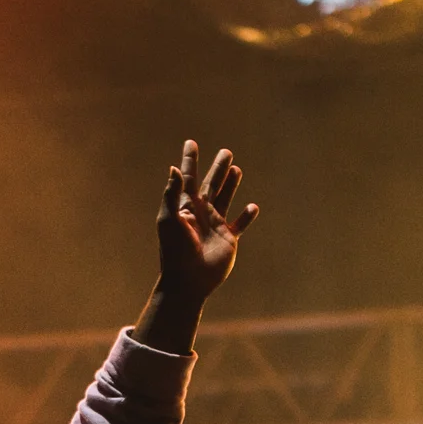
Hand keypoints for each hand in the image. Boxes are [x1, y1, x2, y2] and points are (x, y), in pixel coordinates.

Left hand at [132, 140, 258, 354]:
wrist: (188, 280)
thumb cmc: (175, 251)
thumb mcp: (169, 221)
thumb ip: (172, 194)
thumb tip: (174, 168)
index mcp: (185, 207)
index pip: (189, 178)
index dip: (190, 160)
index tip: (190, 143)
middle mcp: (201, 213)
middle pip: (211, 184)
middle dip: (218, 168)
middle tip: (226, 152)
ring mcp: (215, 226)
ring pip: (225, 199)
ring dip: (231, 185)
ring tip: (237, 169)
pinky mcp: (228, 240)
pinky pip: (239, 224)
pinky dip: (247, 216)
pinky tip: (253, 207)